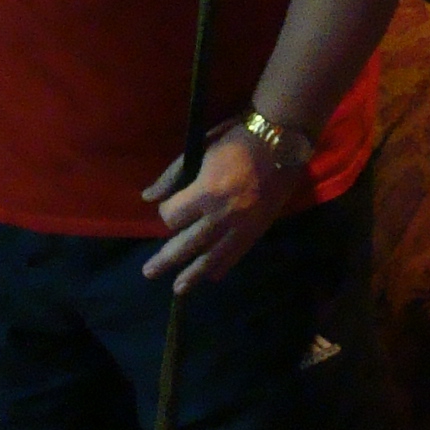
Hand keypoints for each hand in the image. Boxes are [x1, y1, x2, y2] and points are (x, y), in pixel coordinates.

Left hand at [140, 121, 296, 294]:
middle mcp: (221, 216)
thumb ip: (172, 175)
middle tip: (148, 273)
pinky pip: (236, 255)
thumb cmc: (237, 140)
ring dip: (193, 275)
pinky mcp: (257, 230)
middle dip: (166, 260)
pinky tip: (212, 276)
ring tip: (178, 289)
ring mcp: (241, 227)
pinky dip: (223, 267)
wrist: (282, 141)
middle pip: (187, 245)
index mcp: (206, 193)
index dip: (167, 213)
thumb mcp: (200, 150)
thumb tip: (147, 197)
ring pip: (212, 258)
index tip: (169, 205)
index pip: (173, 217)